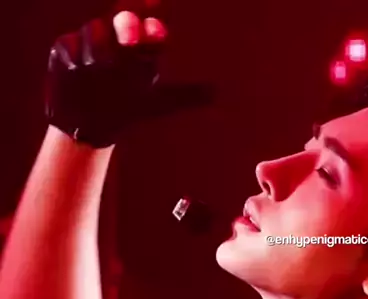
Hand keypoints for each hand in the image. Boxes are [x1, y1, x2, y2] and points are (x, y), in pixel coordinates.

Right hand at [46, 11, 211, 147]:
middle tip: (132, 39)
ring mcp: (90, 42)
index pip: (150, 29)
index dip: (153, 28)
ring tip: (101, 69)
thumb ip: (189, 96)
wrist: (91, 124)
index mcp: (142, 47)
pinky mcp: (65, 50)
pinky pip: (69, 45)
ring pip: (95, 31)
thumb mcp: (161, 103)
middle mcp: (117, 39)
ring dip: (100, 49)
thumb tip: (219, 93)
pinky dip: (76, 56)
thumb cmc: (129, 108)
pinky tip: (79, 69)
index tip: (158, 31)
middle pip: (123, 21)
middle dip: (128, 26)